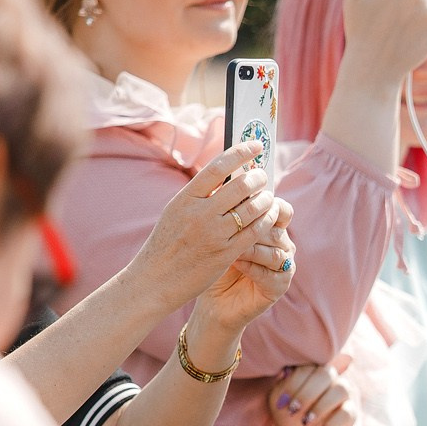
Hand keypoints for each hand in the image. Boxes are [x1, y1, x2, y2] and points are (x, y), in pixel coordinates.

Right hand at [124, 143, 279, 311]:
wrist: (155, 279)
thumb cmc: (167, 244)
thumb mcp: (177, 212)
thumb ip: (200, 195)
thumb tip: (227, 174)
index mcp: (185, 198)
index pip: (218, 167)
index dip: (241, 153)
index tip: (256, 146)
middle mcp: (200, 213)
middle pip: (241, 186)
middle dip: (258, 178)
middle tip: (262, 177)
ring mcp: (214, 234)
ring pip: (253, 208)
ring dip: (266, 199)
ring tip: (268, 197)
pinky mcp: (227, 253)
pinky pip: (256, 231)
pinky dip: (268, 220)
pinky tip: (271, 216)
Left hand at [196, 197, 295, 332]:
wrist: (214, 301)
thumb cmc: (214, 262)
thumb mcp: (218, 234)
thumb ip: (226, 212)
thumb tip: (221, 183)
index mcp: (271, 228)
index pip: (280, 208)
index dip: (268, 202)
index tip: (244, 199)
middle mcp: (282, 245)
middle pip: (277, 228)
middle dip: (255, 225)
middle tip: (232, 222)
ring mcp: (284, 266)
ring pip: (276, 250)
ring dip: (252, 247)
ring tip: (231, 247)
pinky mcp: (279, 286)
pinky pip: (271, 273)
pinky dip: (253, 267)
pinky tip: (235, 263)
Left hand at [267, 354, 356, 425]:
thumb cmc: (290, 416)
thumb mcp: (279, 401)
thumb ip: (282, 385)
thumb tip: (288, 371)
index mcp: (313, 371)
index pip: (308, 367)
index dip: (294, 383)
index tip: (283, 402)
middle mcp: (332, 378)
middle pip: (326, 373)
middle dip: (307, 394)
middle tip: (294, 410)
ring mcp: (344, 395)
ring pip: (340, 390)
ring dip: (320, 407)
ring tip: (307, 421)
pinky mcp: (351, 414)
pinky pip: (347, 413)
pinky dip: (332, 423)